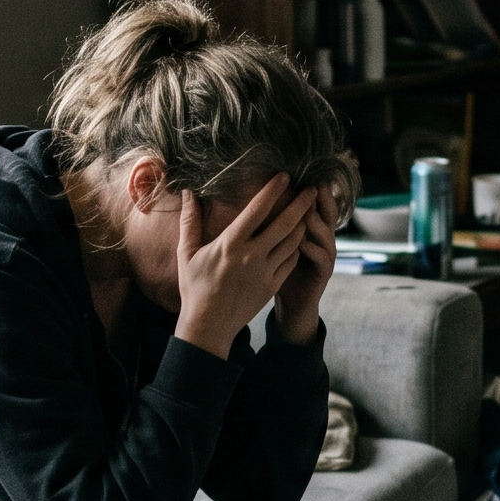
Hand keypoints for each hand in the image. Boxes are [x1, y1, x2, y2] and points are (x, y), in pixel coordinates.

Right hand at [174, 173, 313, 357]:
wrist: (208, 325)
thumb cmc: (194, 287)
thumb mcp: (186, 253)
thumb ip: (190, 221)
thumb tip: (187, 193)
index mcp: (231, 243)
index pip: (257, 209)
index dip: (273, 190)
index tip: (285, 176)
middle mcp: (252, 255)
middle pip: (285, 224)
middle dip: (302, 204)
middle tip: (313, 189)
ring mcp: (265, 272)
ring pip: (292, 242)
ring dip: (302, 225)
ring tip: (308, 212)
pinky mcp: (272, 286)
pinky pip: (290, 261)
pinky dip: (296, 248)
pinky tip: (297, 240)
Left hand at [272, 184, 336, 345]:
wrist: (293, 303)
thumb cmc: (279, 269)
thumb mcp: (275, 243)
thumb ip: (269, 221)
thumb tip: (249, 196)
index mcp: (310, 228)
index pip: (313, 203)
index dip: (311, 189)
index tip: (302, 172)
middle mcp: (321, 238)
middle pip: (327, 213)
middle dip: (322, 199)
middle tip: (314, 185)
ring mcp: (324, 255)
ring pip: (326, 234)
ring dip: (317, 223)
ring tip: (307, 212)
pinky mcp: (323, 273)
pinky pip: (322, 258)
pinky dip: (313, 249)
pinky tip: (302, 242)